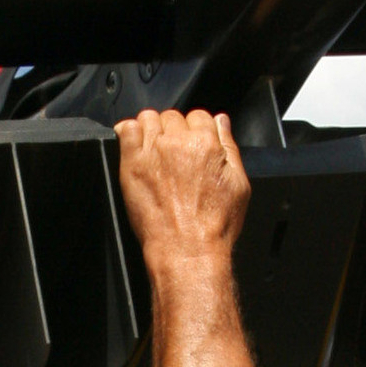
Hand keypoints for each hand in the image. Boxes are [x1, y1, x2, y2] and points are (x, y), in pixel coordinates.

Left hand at [114, 109, 250, 269]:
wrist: (188, 250)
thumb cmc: (214, 225)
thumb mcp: (239, 184)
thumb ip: (229, 146)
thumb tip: (221, 121)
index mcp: (207, 144)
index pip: (199, 116)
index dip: (197, 129)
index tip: (193, 143)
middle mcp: (178, 143)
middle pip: (173, 116)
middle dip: (175, 130)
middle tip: (175, 154)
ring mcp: (153, 151)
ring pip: (149, 118)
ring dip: (152, 129)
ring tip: (155, 150)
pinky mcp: (132, 163)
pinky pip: (126, 130)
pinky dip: (129, 132)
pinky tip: (135, 145)